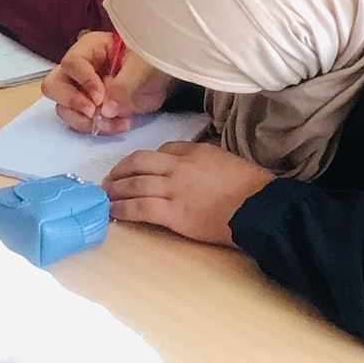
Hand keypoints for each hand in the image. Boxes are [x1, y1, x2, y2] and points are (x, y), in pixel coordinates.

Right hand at [43, 30, 172, 136]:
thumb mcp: (143, 68)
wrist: (166, 78)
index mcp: (90, 48)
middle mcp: (79, 69)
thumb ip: (124, 86)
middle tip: (93, 112)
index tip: (100, 96)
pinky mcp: (91, 109)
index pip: (71, 63)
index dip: (83, 81)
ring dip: (87, 121)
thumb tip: (105, 110)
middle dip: (72, 102)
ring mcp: (82, 90)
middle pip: (54, 86)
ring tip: (117, 122)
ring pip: (64, 109)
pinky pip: (81, 123)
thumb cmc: (154, 62)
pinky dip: (98, 129)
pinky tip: (122, 124)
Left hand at [102, 140, 273, 246]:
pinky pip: (139, 207)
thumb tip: (195, 169)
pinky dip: (122, 208)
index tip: (135, 169)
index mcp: (194, 151)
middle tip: (108, 180)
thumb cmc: (252, 187)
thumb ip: (206, 161)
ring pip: (134, 183)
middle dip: (119, 170)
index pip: (162, 150)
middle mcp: (178, 166)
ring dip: (114, 190)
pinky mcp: (172, 212)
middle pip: (138, 162)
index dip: (143, 161)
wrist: (259, 207)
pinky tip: (113, 212)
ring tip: (104, 196)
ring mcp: (173, 188)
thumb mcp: (227, 160)